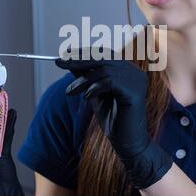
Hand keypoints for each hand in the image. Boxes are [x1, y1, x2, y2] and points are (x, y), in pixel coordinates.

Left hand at [55, 51, 171, 188]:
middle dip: (79, 59)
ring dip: (83, 80)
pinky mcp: (135, 92)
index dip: (83, 52)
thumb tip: (68, 60)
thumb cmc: (112, 119)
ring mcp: (137, 80)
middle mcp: (135, 72)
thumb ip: (86, 76)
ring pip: (104, 70)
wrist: (127, 143)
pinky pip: (110, 82)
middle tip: (59, 62)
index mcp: (127, 70)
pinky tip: (87, 98)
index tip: (63, 54)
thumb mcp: (94, 93)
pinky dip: (94, 87)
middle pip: (104, 57)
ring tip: (70, 92)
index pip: (104, 53)